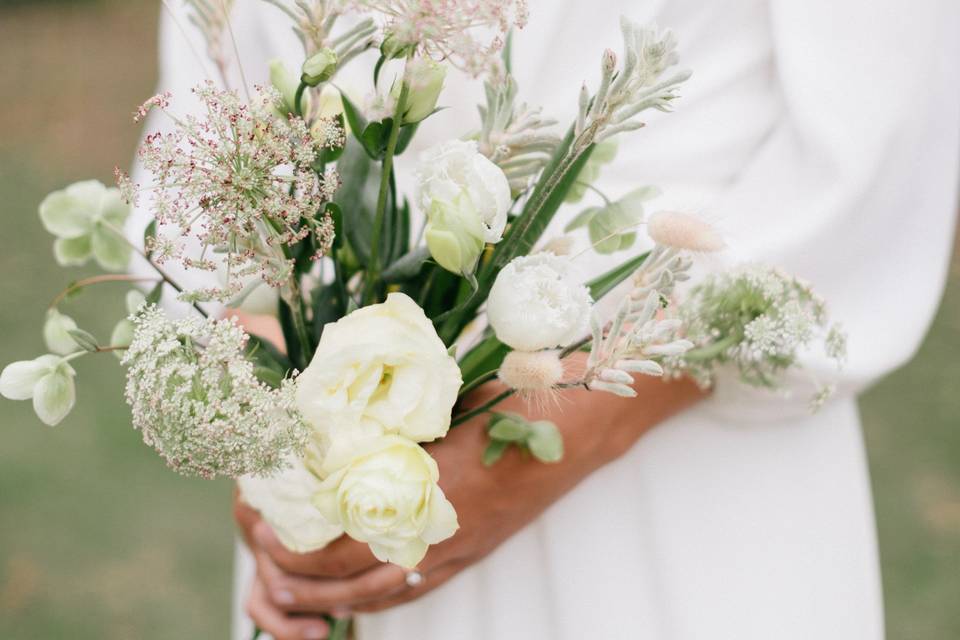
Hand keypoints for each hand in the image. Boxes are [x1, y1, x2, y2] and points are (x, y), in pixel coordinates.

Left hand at [236, 364, 703, 637]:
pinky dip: (373, 598)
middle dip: (300, 579)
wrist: (575, 430)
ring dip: (330, 599)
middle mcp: (437, 533)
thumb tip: (327, 414)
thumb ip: (389, 417)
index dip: (297, 545)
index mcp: (423, 493)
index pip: (344, 541)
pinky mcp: (467, 555)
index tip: (261, 526)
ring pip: (381, 595)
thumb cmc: (511, 401)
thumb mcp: (443, 401)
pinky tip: (350, 594)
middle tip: (262, 560)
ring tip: (290, 590)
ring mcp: (455, 551)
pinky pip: (411, 590)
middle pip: (355, 581)